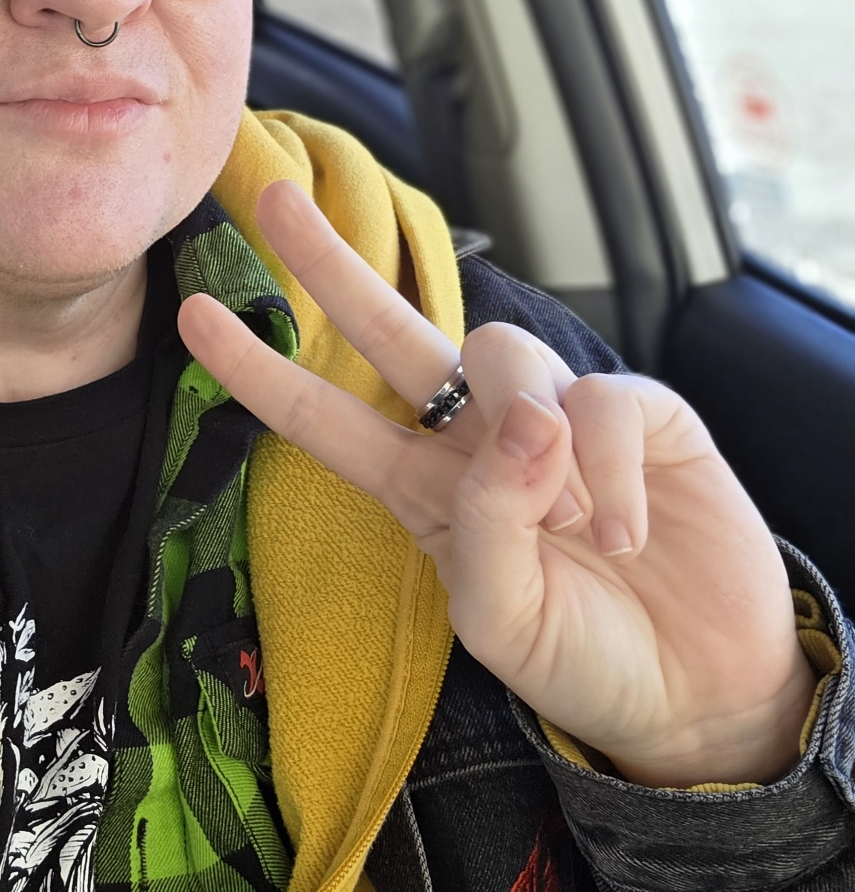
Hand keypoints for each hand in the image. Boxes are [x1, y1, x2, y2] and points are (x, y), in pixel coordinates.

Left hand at [179, 181, 812, 787]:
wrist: (698, 691)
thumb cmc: (584, 658)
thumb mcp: (503, 619)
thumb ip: (490, 524)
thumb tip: (529, 425)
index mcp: (421, 489)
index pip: (326, 419)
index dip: (261, 370)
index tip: (192, 316)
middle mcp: (478, 438)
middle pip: (391, 329)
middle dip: (331, 263)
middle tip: (272, 200)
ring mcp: (559, 417)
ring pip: (505, 356)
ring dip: (534, 447)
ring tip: (578, 533)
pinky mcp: (641, 413)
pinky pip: (604, 402)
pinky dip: (609, 472)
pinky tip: (627, 533)